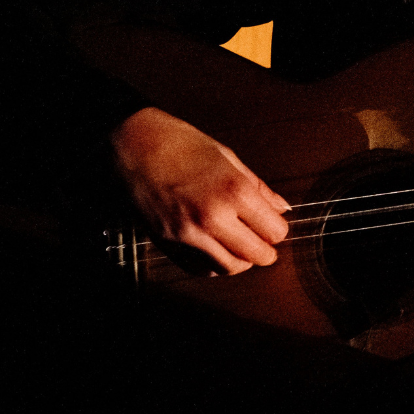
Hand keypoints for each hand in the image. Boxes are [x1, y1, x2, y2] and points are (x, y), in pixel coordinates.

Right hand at [109, 106, 291, 273]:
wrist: (132, 144)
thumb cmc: (178, 143)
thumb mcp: (228, 157)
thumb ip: (258, 187)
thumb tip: (281, 207)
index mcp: (234, 191)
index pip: (275, 232)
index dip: (277, 229)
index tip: (273, 224)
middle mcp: (213, 217)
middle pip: (257, 256)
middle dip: (265, 250)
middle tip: (262, 240)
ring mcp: (188, 234)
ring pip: (230, 268)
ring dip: (240, 260)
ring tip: (238, 244)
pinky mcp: (168, 243)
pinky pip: (200, 270)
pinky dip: (213, 265)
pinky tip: (215, 249)